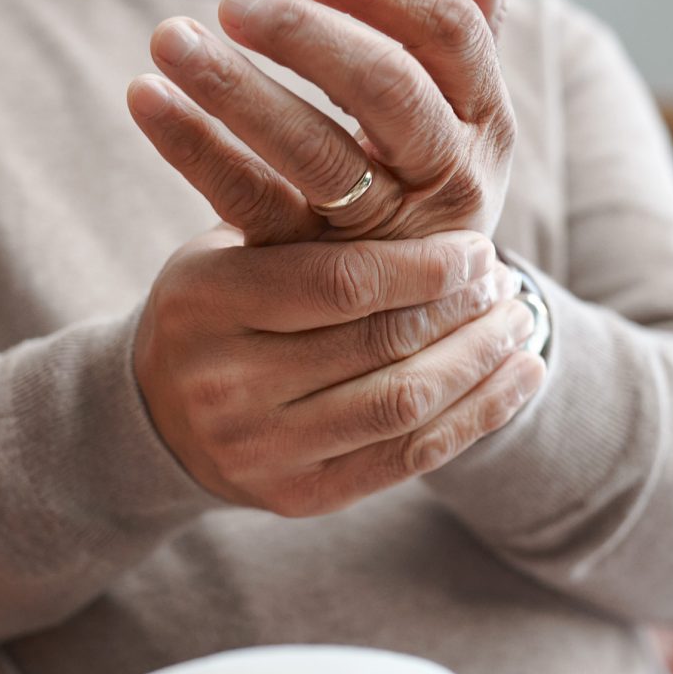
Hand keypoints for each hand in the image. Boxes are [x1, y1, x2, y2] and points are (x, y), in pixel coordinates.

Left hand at [128, 0, 519, 246]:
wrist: (419, 313)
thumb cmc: (429, 176)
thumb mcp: (462, 107)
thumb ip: (473, 12)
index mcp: (488, 118)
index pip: (449, 32)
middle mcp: (450, 176)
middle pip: (389, 92)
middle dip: (310, 38)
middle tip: (234, 0)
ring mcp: (385, 233)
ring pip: (318, 157)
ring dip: (238, 92)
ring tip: (168, 39)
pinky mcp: (315, 270)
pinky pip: (252, 204)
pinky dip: (193, 149)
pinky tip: (143, 97)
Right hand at [135, 226, 544, 515]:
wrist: (153, 413)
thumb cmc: (215, 306)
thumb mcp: (230, 246)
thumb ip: (304, 223)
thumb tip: (423, 175)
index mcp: (205, 301)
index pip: (339, 283)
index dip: (424, 266)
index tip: (479, 248)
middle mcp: (224, 383)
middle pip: (379, 346)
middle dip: (462, 311)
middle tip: (506, 284)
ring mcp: (258, 449)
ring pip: (402, 406)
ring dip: (479, 361)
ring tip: (517, 323)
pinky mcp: (295, 498)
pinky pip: (407, 461)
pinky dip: (477, 417)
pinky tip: (519, 377)